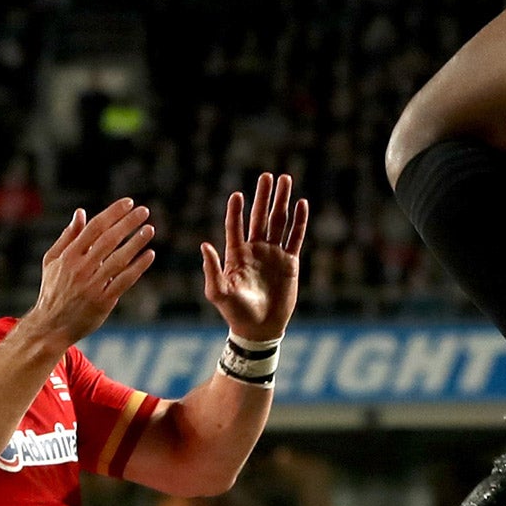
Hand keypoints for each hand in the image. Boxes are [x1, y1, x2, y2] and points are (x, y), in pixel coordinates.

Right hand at [26, 197, 155, 347]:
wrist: (50, 326)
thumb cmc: (53, 289)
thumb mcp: (53, 260)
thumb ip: (68, 236)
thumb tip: (81, 212)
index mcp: (68, 255)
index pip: (94, 228)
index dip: (113, 213)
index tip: (128, 203)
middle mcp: (81, 268)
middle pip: (108, 240)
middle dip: (128, 223)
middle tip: (144, 210)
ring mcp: (92, 285)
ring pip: (119, 259)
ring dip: (136, 242)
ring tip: (150, 229)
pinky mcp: (103, 301)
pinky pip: (124, 280)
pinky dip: (138, 267)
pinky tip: (149, 255)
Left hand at [201, 172, 308, 341]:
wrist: (260, 329)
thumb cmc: (235, 313)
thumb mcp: (219, 293)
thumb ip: (212, 270)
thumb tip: (204, 245)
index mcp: (236, 254)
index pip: (235, 226)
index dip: (236, 211)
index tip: (237, 194)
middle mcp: (255, 250)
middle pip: (260, 217)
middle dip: (263, 196)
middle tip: (266, 176)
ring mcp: (273, 254)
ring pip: (279, 221)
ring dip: (282, 201)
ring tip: (285, 179)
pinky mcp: (289, 262)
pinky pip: (295, 237)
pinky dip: (299, 221)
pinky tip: (301, 204)